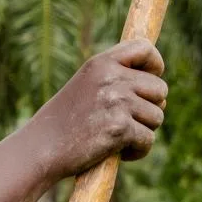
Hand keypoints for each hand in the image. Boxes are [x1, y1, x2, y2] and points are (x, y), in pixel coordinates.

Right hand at [25, 39, 166, 177]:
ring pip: (157, 117)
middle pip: (160, 89)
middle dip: (150, 108)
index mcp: (101, 63)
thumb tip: (158, 90)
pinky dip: (138, 151)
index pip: (144, 48)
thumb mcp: (86, 86)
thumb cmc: (63, 120)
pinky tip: (118, 153)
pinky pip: (148, 140)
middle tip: (128, 121)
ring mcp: (116, 102)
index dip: (155, 64)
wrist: (41, 147)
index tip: (152, 78)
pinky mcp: (120, 128)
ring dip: (143, 131)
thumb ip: (115, 79)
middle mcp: (110, 77)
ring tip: (118, 137)